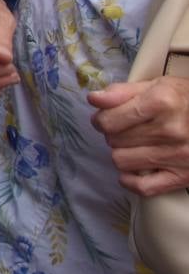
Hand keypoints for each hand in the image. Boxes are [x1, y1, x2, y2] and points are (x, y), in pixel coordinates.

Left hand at [88, 77, 188, 194]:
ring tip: (134, 145)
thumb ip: (123, 91)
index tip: (106, 117)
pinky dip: (132, 181)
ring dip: (122, 153)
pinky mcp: (183, 177)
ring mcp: (177, 156)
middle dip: (113, 134)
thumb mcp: (159, 85)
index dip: (101, 119)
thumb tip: (94, 99)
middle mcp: (169, 130)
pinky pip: (144, 187)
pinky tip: (134, 170)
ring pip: (121, 161)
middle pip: (113, 140)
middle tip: (126, 129)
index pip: (108, 120)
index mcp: (161, 103)